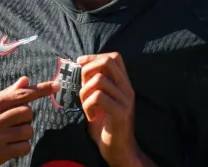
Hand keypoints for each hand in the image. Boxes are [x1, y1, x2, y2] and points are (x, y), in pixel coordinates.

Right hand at [0, 76, 58, 166]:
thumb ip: (6, 95)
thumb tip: (26, 80)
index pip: (20, 95)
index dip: (40, 90)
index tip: (56, 85)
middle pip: (27, 112)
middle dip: (26, 117)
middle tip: (14, 122)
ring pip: (28, 130)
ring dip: (24, 132)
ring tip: (10, 135)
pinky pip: (24, 147)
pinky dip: (22, 146)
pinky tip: (10, 146)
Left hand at [77, 52, 139, 166]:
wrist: (118, 150)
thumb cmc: (105, 125)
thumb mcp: (100, 99)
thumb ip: (94, 83)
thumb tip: (81, 65)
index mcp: (124, 84)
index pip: (114, 57)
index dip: (94, 57)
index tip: (80, 64)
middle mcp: (127, 89)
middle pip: (108, 62)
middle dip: (88, 70)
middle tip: (82, 86)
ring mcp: (126, 100)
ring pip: (99, 81)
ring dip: (85, 93)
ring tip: (86, 106)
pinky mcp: (121, 113)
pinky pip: (98, 98)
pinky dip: (88, 106)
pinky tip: (91, 117)